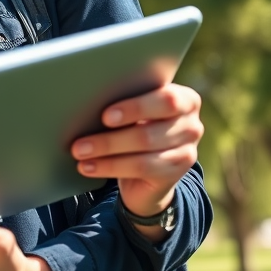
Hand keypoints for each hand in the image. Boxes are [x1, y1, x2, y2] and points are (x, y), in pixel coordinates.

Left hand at [71, 82, 203, 230]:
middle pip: (149, 131)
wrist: (150, 168)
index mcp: (185, 99)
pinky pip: (140, 168)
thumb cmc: (136, 125)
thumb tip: (88, 98)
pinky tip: (88, 167)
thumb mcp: (135, 111)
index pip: (166, 99)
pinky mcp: (177, 172)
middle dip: (111, 137)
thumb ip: (125, 101)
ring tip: (79, 153)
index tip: (105, 116)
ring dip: (105, 151)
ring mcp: (188, 151)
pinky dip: (109, 166)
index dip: (135, 108)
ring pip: (142, 151)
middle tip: (80, 142)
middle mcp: (192, 124)